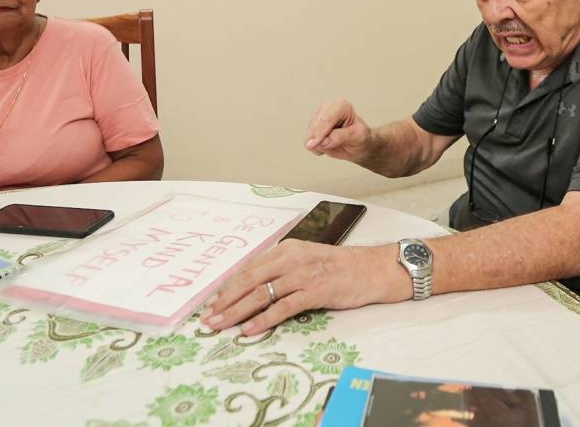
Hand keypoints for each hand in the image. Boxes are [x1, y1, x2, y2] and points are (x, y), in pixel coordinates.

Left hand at [200, 240, 408, 334]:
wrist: (372, 269)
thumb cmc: (340, 268)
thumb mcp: (307, 259)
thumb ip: (283, 269)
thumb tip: (255, 287)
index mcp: (287, 250)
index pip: (250, 268)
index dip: (228, 287)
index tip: (213, 303)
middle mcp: (291, 259)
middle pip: (249, 281)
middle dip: (225, 301)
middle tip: (207, 318)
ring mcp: (303, 274)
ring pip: (261, 294)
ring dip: (237, 312)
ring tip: (220, 325)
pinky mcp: (315, 291)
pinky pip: (283, 307)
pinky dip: (264, 320)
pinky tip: (250, 330)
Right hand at [304, 98, 372, 162]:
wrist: (358, 144)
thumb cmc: (360, 137)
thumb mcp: (357, 137)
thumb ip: (340, 137)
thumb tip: (323, 142)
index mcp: (341, 105)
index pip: (327, 119)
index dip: (320, 132)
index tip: (314, 144)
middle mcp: (327, 108)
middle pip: (315, 126)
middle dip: (320, 140)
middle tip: (331, 147)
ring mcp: (318, 117)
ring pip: (310, 134)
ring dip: (320, 145)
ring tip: (335, 144)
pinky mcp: (312, 127)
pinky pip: (308, 141)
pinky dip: (316, 148)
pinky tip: (327, 146)